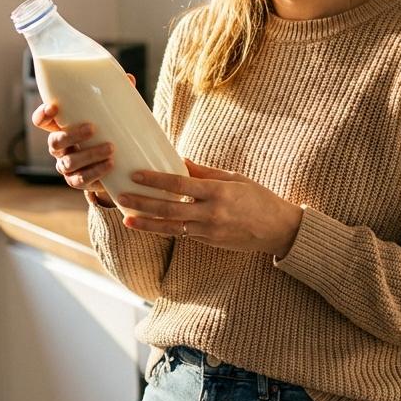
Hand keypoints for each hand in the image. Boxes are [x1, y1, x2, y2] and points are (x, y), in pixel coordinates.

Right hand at [30, 73, 134, 198]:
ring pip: (68, 162)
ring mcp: (66, 166)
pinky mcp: (77, 181)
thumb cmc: (108, 131)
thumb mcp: (110, 114)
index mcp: (62, 127)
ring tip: (110, 148)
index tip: (54, 107)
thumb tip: (129, 78)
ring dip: (89, 155)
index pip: (41, 120)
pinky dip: (95, 172)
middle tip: (93, 128)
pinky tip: (110, 165)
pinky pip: (80, 180)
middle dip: (72, 135)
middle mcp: (59, 147)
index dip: (42, 114)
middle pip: (54, 142)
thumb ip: (116, 97)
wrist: (118, 164)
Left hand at [115, 158, 303, 257]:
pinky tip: (147, 226)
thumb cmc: (258, 198)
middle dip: (142, 203)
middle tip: (122, 196)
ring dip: (146, 223)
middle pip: (169, 207)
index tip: (136, 174)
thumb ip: (204, 172)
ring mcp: (209, 230)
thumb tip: (180, 159)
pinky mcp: (209, 242)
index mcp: (217, 191)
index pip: (179, 184)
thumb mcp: (233, 179)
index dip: (155, 179)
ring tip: (126, 218)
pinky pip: (180, 234)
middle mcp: (211, 213)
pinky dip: (162, 229)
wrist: (278, 229)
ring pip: (170, 226)